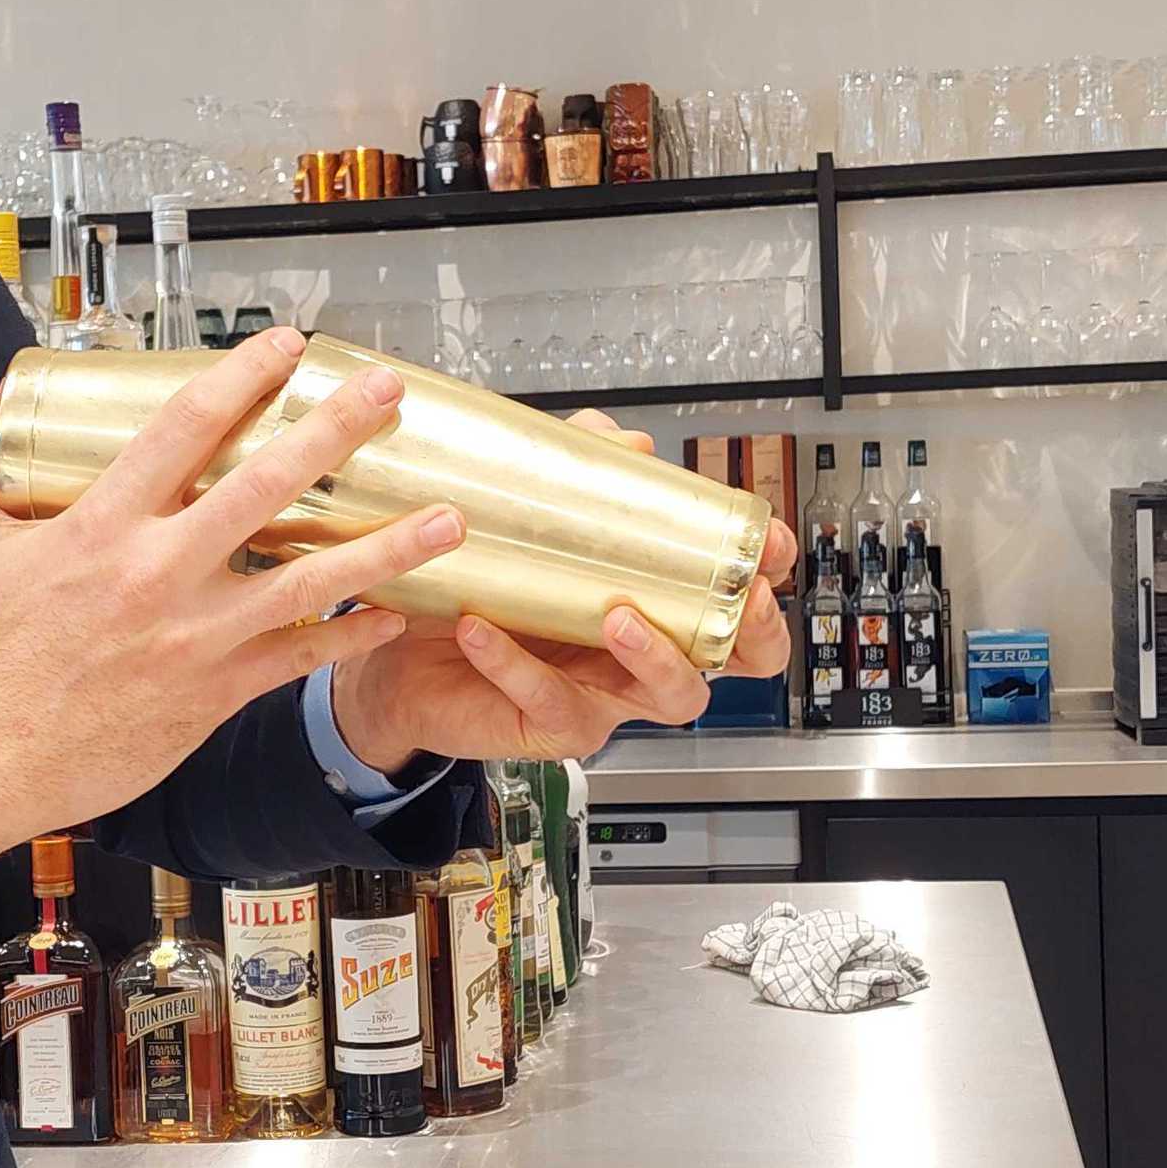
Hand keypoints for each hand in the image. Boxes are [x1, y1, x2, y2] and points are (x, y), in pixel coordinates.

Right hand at [0, 329, 462, 879]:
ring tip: (448, 519)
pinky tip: (394, 617)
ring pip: (312, 580)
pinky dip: (352, 636)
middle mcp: (160, 573)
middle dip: (338, 430)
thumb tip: (0, 402)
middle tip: (387, 394)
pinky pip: (301, 658)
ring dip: (387, 547)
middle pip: (269, 485)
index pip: (188, 426)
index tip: (289, 344)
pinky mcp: (216, 691)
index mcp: (102, 525)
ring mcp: (197, 636)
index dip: (245, 374)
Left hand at [324, 415, 799, 773]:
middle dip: (750, 630)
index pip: (736, 597)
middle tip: (737, 599)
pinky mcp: (551, 725)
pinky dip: (514, 663)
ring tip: (615, 614)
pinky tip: (480, 627)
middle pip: (734, 660)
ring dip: (653, 655)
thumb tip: (629, 442)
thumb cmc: (479, 587)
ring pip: (669, 695)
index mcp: (655, 604)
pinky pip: (548, 699)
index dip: (765, 574)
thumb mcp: (527, 518)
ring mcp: (604, 695)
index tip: (767, 542)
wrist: (399, 652)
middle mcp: (641, 655)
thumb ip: (579, 471)